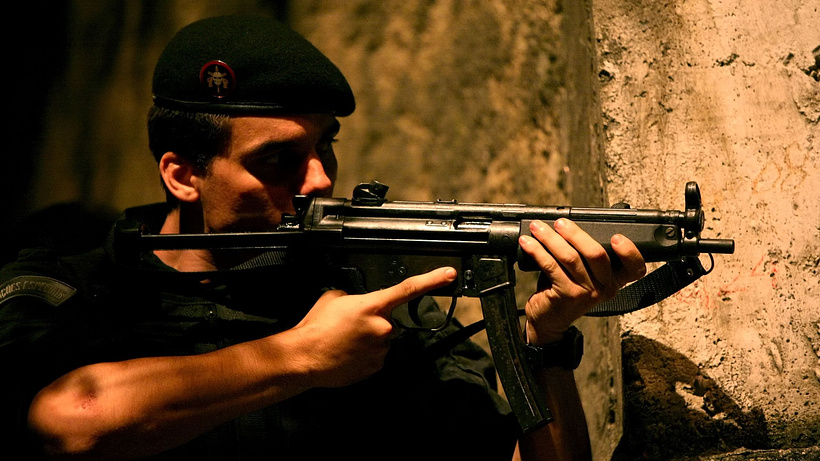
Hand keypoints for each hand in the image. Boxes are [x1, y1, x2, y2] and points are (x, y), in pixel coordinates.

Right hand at [291, 267, 456, 386]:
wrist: (304, 357)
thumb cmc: (316, 327)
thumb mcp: (334, 297)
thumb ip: (355, 296)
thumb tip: (360, 301)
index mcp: (373, 306)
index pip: (409, 289)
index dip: (432, 280)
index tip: (449, 275)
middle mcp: (382, 327)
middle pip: (388, 320)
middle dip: (374, 321)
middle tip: (350, 326)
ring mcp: (381, 349)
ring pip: (382, 339)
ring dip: (369, 338)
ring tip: (345, 340)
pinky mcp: (376, 367)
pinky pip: (376, 356)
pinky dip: (365, 354)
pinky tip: (348, 352)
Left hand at [519, 219, 645, 344]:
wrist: (549, 320)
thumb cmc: (565, 290)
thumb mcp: (583, 274)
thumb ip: (585, 254)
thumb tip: (569, 224)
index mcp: (615, 280)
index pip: (635, 267)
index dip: (630, 251)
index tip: (616, 236)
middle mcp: (605, 288)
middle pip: (597, 254)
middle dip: (575, 233)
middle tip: (560, 223)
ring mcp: (587, 293)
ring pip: (570, 257)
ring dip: (551, 238)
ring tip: (538, 227)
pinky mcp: (566, 295)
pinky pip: (550, 266)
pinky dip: (537, 250)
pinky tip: (528, 242)